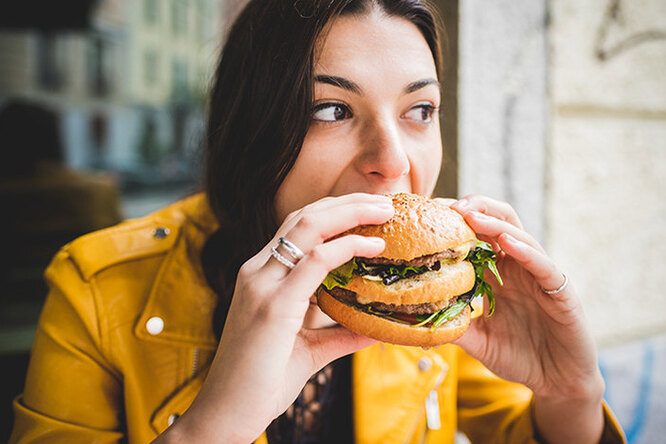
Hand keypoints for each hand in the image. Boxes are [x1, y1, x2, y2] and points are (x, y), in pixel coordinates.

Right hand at [168, 193, 392, 442]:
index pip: (298, 227)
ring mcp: (261, 285)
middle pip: (305, 216)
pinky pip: (313, 262)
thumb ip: (341, 334)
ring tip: (384, 211)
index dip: (335, 212)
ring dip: (350, 213)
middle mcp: (258, 272)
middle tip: (385, 201)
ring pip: (308, 227)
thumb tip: (377, 328)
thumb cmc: (262, 382)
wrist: (226, 414)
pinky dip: (345, 247)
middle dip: (347, 202)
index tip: (370, 211)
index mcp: (262, 277)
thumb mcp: (309, 349)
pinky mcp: (272, 306)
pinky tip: (372, 248)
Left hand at [440, 194, 604, 442]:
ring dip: (494, 222)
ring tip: (470, 213)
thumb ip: (453, 327)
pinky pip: (543, 264)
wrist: (558, 382)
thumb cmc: (519, 356)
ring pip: (519, 235)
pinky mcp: (560, 290)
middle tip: (447, 205)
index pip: (476, 236)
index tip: (428, 213)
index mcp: (497, 274)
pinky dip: (525, 250)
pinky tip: (506, 242)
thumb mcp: (478, 341)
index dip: (455, 222)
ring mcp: (539, 275)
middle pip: (498, 222)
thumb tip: (414, 322)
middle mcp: (517, 267)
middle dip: (474, 208)